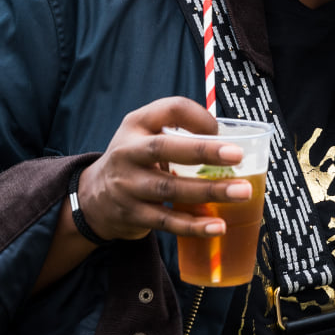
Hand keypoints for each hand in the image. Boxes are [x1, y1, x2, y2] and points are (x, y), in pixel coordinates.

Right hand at [76, 97, 250, 241]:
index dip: (198, 117)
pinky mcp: (132, 215)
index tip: (220, 129)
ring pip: (169, 188)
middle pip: (164, 148)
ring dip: (208, 191)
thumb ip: (178, 129)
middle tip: (236, 155)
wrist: (92, 198)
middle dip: (203, 151)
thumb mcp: (144, 133)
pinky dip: (193, 225)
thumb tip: (226, 139)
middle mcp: (127, 152)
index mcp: (136, 125)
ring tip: (241, 192)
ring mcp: (127, 185)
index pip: (170, 109)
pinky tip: (217, 226)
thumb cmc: (135, 160)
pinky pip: (166, 221)